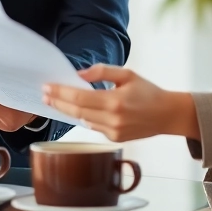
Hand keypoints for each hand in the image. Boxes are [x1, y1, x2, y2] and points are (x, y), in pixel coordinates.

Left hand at [42, 65, 198, 142]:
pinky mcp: (115, 139)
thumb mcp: (127, 74)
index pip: (79, 98)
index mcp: (114, 101)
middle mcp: (112, 119)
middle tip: (44, 95)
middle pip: (76, 111)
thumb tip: (79, 75)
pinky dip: (85, 118)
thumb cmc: (148, 92)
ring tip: (55, 101)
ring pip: (83, 120)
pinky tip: (80, 110)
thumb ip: (102, 72)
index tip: (46, 87)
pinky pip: (93, 127)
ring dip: (68, 111)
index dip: (60, 93)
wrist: (168, 115)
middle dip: (58, 103)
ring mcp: (113, 132)